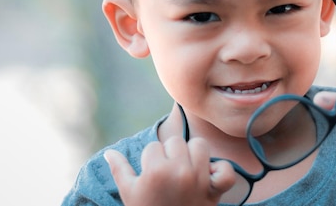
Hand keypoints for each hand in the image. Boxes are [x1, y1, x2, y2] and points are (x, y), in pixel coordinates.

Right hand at [104, 136, 235, 205]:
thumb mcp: (129, 193)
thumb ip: (119, 170)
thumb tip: (109, 153)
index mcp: (156, 171)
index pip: (154, 146)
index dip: (151, 159)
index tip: (151, 175)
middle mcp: (180, 171)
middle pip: (176, 142)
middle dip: (170, 154)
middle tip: (167, 173)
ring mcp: (200, 180)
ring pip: (200, 146)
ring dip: (194, 154)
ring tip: (186, 169)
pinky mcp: (214, 191)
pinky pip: (226, 170)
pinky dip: (221, 170)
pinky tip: (209, 176)